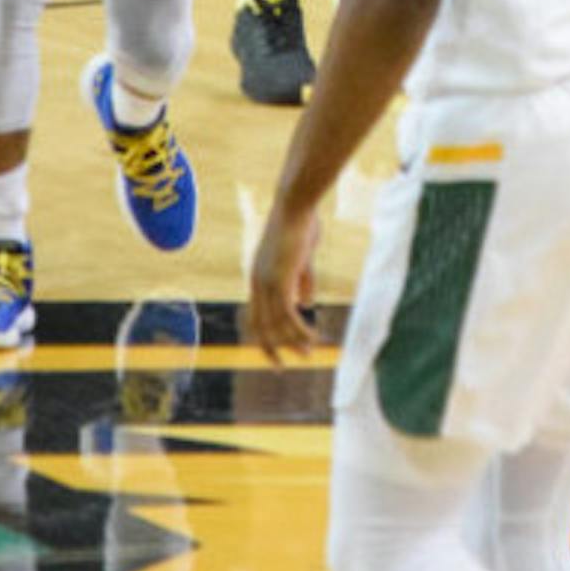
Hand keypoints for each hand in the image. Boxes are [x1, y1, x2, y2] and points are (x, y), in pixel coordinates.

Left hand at [248, 194, 320, 362]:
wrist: (296, 203)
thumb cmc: (301, 222)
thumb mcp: (302, 256)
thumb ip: (302, 280)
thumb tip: (306, 303)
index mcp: (258, 276)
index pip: (256, 315)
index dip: (266, 335)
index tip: (278, 351)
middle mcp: (257, 283)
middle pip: (260, 327)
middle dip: (272, 349)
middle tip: (284, 367)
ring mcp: (267, 282)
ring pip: (276, 325)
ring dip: (292, 343)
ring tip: (309, 355)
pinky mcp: (281, 280)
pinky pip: (289, 316)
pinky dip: (300, 330)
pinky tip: (313, 338)